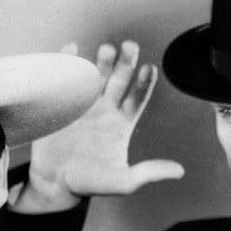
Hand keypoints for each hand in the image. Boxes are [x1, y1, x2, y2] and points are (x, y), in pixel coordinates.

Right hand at [15, 40, 184, 212]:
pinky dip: (68, 62)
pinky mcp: (61, 103)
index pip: (137, 98)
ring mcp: (82, 105)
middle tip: (130, 46)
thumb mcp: (122, 182)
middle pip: (118, 80)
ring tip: (106, 50)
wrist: (52, 183)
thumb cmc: (88, 184)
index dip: (144, 83)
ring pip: (95, 75)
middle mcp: (104, 110)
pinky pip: (66, 78)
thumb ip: (148, 173)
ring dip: (102, 61)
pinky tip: (71, 49)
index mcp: (120, 124)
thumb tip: (178, 171)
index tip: (149, 68)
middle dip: (125, 62)